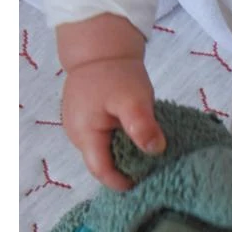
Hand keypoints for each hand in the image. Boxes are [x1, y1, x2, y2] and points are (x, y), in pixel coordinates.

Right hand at [57, 14, 165, 190]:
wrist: (101, 48)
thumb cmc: (115, 73)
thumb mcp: (134, 99)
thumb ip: (141, 125)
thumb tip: (155, 150)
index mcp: (84, 133)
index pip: (101, 171)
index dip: (121, 182)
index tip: (143, 183)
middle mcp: (77, 135)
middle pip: (101, 164)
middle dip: (124, 171)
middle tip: (150, 170)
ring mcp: (80, 128)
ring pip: (103, 153)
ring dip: (123, 157)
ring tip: (146, 155)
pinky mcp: (88, 121)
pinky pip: (104, 141)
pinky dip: (121, 144)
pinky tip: (137, 140)